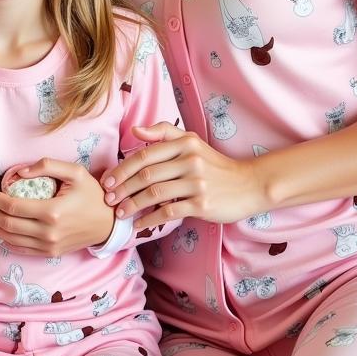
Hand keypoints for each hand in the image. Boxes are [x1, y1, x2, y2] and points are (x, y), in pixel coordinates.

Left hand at [0, 159, 113, 256]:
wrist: (109, 223)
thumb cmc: (92, 194)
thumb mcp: (75, 172)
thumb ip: (47, 167)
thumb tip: (18, 172)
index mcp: (52, 211)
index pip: (10, 205)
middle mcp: (47, 232)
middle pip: (5, 223)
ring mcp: (48, 246)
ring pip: (9, 238)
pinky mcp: (50, 253)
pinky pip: (20, 248)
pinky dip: (3, 239)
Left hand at [101, 122, 267, 228]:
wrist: (249, 185)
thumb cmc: (215, 165)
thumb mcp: (192, 142)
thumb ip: (163, 132)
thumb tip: (135, 130)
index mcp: (184, 144)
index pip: (144, 155)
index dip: (122, 169)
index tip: (107, 180)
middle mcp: (190, 161)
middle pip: (146, 175)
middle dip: (123, 188)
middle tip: (108, 198)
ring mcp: (196, 183)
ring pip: (155, 194)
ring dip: (133, 205)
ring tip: (120, 213)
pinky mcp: (202, 204)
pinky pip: (169, 212)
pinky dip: (150, 220)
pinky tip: (139, 225)